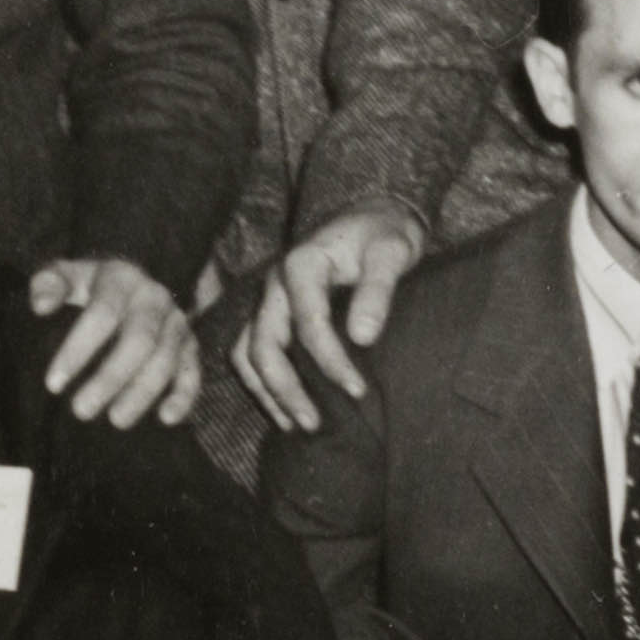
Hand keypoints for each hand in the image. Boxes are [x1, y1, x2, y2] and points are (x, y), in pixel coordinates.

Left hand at [30, 252, 197, 425]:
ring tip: (116, 420)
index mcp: (122, 280)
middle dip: (111, 378)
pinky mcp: (189, 346)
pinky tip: (165, 418)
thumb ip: (48, 284)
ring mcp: (176, 323)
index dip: (78, 349)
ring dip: (142, 392)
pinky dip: (184, 394)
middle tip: (81, 411)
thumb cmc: (91, 286)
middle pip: (140, 340)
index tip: (53, 384)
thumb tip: (41, 307)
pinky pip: (193, 371)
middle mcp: (154, 299)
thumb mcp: (68, 276)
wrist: (136, 281)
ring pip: (166, 359)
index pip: (102, 313)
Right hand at [237, 209, 430, 430]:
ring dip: (267, 391)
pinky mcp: (270, 310)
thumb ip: (377, 290)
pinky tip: (283, 408)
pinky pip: (250, 350)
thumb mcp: (391, 252)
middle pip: (264, 343)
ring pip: (248, 351)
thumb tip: (362, 337)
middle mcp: (274, 282)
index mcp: (302, 263)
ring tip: (295, 424)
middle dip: (286, 388)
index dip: (330, 361)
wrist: (372, 216)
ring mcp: (268, 297)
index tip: (357, 390)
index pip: (309, 323)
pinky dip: (260, 381)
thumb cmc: (384, 233)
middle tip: (314, 423)